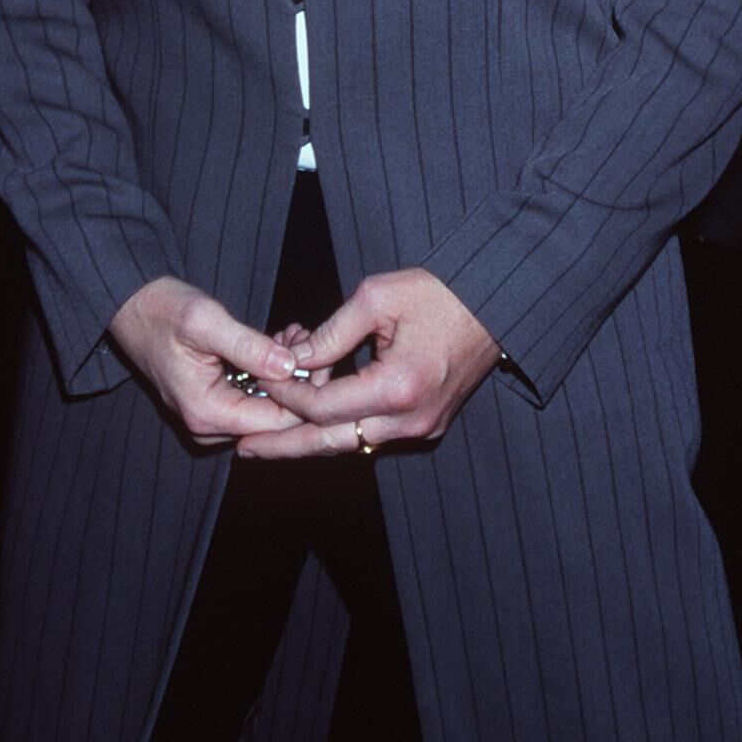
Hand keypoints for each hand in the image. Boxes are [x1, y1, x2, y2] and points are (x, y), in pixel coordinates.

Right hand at [107, 276, 306, 447]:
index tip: (318, 357)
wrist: (131, 306)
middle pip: (275, 418)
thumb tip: (290, 367)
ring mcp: (210, 416)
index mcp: (207, 413)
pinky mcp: (214, 403)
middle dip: (297, 381)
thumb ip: (249, 347)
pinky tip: (278, 343)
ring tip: (292, 336)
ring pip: (267, 406)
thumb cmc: (161, 311)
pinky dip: (269, 372)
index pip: (277, 422)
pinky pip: (253, 396)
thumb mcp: (206, 322)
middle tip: (304, 340)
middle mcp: (208, 425)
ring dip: (285, 373)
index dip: (306, 392)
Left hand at [234, 268, 502, 460]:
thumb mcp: (376, 298)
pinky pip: (373, 434)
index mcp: (397, 387)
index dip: (285, 394)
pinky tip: (314, 420)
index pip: (321, 406)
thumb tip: (294, 360)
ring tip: (269, 440)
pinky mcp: (428, 425)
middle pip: (331, 442)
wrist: (496, 304)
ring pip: (351, 443)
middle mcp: (410, 420)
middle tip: (245, 449)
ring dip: (311, 438)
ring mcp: (422, 428)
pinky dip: (342, 428)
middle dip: (284, 446)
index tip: (262, 378)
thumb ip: (330, 334)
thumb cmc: (440, 293)